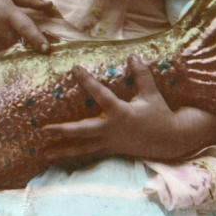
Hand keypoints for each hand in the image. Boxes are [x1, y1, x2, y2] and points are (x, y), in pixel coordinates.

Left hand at [41, 55, 215, 162]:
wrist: (170, 140)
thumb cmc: (160, 114)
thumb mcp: (151, 93)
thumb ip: (142, 75)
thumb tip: (134, 56)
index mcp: (121, 113)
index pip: (101, 94)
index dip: (87, 81)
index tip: (75, 68)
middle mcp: (112, 129)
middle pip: (83, 131)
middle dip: (63, 130)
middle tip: (44, 129)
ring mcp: (111, 143)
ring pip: (84, 148)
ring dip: (64, 150)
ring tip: (45, 153)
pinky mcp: (111, 150)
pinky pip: (90, 154)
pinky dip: (75, 156)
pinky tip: (61, 159)